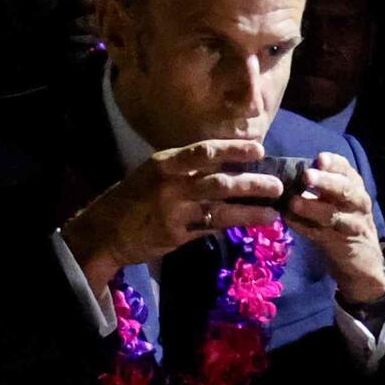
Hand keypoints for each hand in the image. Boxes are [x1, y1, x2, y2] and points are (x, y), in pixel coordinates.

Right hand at [60, 139, 286, 292]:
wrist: (107, 229)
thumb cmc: (136, 196)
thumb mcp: (156, 172)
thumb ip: (187, 167)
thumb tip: (227, 164)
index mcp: (168, 162)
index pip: (206, 151)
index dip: (234, 149)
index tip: (259, 150)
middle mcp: (172, 183)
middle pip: (219, 181)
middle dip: (252, 183)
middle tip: (277, 185)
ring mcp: (174, 210)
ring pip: (220, 208)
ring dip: (250, 210)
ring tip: (273, 212)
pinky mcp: (175, 234)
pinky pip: (209, 228)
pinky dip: (230, 227)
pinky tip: (249, 226)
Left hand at [282, 151, 384, 312]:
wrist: (363, 263)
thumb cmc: (344, 225)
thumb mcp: (339, 202)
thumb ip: (322, 187)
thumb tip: (288, 174)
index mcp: (355, 188)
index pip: (347, 170)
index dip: (334, 163)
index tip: (319, 158)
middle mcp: (357, 204)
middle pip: (344, 189)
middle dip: (325, 181)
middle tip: (307, 176)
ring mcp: (352, 225)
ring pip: (333, 214)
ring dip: (312, 207)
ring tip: (293, 202)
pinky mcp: (342, 245)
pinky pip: (321, 234)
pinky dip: (304, 227)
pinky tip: (289, 221)